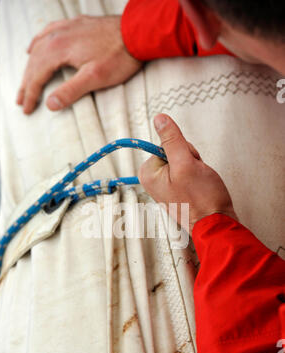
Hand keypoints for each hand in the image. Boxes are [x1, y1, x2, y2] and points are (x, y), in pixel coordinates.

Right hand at [17, 15, 142, 113]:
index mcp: (59, 49)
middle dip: (27, 83)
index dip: (31, 94)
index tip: (27, 109)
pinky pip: (47, 33)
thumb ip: (71, 91)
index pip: (38, 75)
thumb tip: (50, 104)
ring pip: (39, 48)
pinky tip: (34, 48)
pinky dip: (37, 44)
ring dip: (30, 66)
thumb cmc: (119, 56)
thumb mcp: (95, 78)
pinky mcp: (75, 25)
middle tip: (20, 101)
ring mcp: (66, 28)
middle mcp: (58, 35)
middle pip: (34, 62)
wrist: (137, 33)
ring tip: (24, 81)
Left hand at [138, 114, 237, 233]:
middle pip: (174, 151)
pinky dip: (196, 174)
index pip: (166, 144)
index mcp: (148, 173)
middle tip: (195, 176)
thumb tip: (159, 118)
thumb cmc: (202, 197)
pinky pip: (187, 171)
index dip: (184, 150)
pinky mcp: (176, 189)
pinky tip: (199, 186)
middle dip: (190, 159)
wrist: (215, 223)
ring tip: (198, 182)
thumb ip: (172, 139)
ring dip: (195, 167)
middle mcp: (152, 179)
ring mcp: (164, 185)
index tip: (189, 166)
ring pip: (183, 160)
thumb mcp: (186, 163)